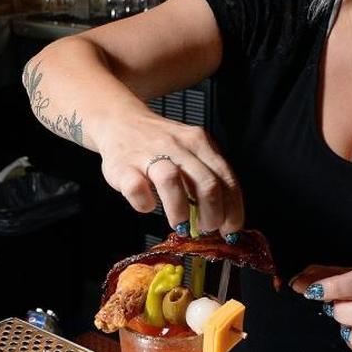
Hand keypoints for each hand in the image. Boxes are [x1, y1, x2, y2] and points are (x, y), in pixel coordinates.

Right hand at [95, 110, 244, 236]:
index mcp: (199, 142)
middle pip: (206, 183)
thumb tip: (224, 219)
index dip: (233, 210)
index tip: (231, 230)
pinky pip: (136, 189)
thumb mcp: (190, 151)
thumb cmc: (159, 145)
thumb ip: (206, 177)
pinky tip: (149, 206)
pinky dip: (145, 204)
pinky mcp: (123, 166)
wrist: (119, 122)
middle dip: (212, 215)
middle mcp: (177, 145)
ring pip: (171, 181)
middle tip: (206, 229)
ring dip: (180, 211)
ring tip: (180, 224)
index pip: (226, 179)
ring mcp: (148, 154)